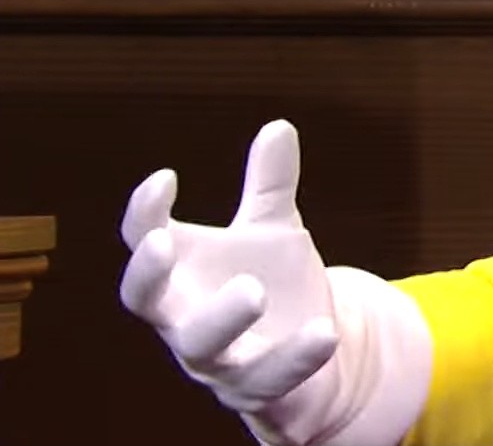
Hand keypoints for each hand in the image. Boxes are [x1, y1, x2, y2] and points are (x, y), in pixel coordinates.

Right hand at [119, 120, 347, 444]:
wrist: (317, 352)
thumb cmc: (275, 284)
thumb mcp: (274, 232)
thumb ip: (272, 186)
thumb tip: (279, 125)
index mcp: (183, 273)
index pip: (143, 242)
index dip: (144, 212)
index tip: (165, 177)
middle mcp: (186, 317)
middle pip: (147, 302)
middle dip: (148, 274)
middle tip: (165, 242)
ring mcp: (219, 359)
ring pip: (201, 348)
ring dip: (221, 319)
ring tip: (253, 289)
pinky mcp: (259, 390)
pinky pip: (271, 379)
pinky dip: (296, 357)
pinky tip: (326, 332)